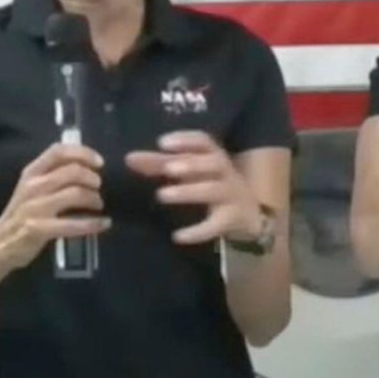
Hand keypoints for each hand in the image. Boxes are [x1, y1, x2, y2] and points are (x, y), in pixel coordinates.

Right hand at [0, 143, 107, 273]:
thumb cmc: (21, 213)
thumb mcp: (31, 188)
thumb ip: (53, 174)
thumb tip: (86, 166)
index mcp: (31, 172)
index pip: (58, 151)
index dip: (83, 153)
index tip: (99, 162)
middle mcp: (33, 186)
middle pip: (72, 171)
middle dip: (92, 178)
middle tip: (98, 187)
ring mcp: (35, 207)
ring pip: (75, 193)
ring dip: (94, 198)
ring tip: (98, 205)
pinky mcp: (39, 229)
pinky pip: (73, 224)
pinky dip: (94, 223)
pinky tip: (104, 223)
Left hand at [126, 131, 265, 245]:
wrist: (249, 215)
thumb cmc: (211, 184)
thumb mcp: (189, 172)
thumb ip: (160, 164)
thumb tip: (130, 158)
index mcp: (214, 156)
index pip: (204, 141)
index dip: (185, 140)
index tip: (162, 143)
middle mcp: (225, 172)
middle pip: (213, 163)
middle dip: (190, 164)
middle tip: (167, 169)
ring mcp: (231, 195)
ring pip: (212, 190)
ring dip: (188, 191)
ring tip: (162, 195)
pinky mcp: (230, 219)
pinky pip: (215, 224)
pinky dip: (197, 231)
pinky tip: (177, 237)